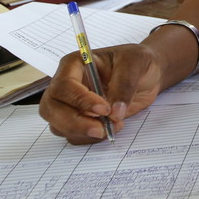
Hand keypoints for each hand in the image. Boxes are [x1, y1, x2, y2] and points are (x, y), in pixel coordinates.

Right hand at [38, 43, 164, 143]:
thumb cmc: (137, 60)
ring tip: (112, 126)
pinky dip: (89, 138)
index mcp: (74, 64)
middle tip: (101, 129)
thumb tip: (114, 112)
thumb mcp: (136, 62)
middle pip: (51, 109)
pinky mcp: (79, 119)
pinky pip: (73, 135)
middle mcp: (67, 85)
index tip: (104, 109)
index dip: (80, 100)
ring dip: (83, 132)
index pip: (64, 85)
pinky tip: (109, 128)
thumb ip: (125, 84)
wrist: (147, 73)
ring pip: (59, 125)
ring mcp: (70, 104)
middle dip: (75, 123)